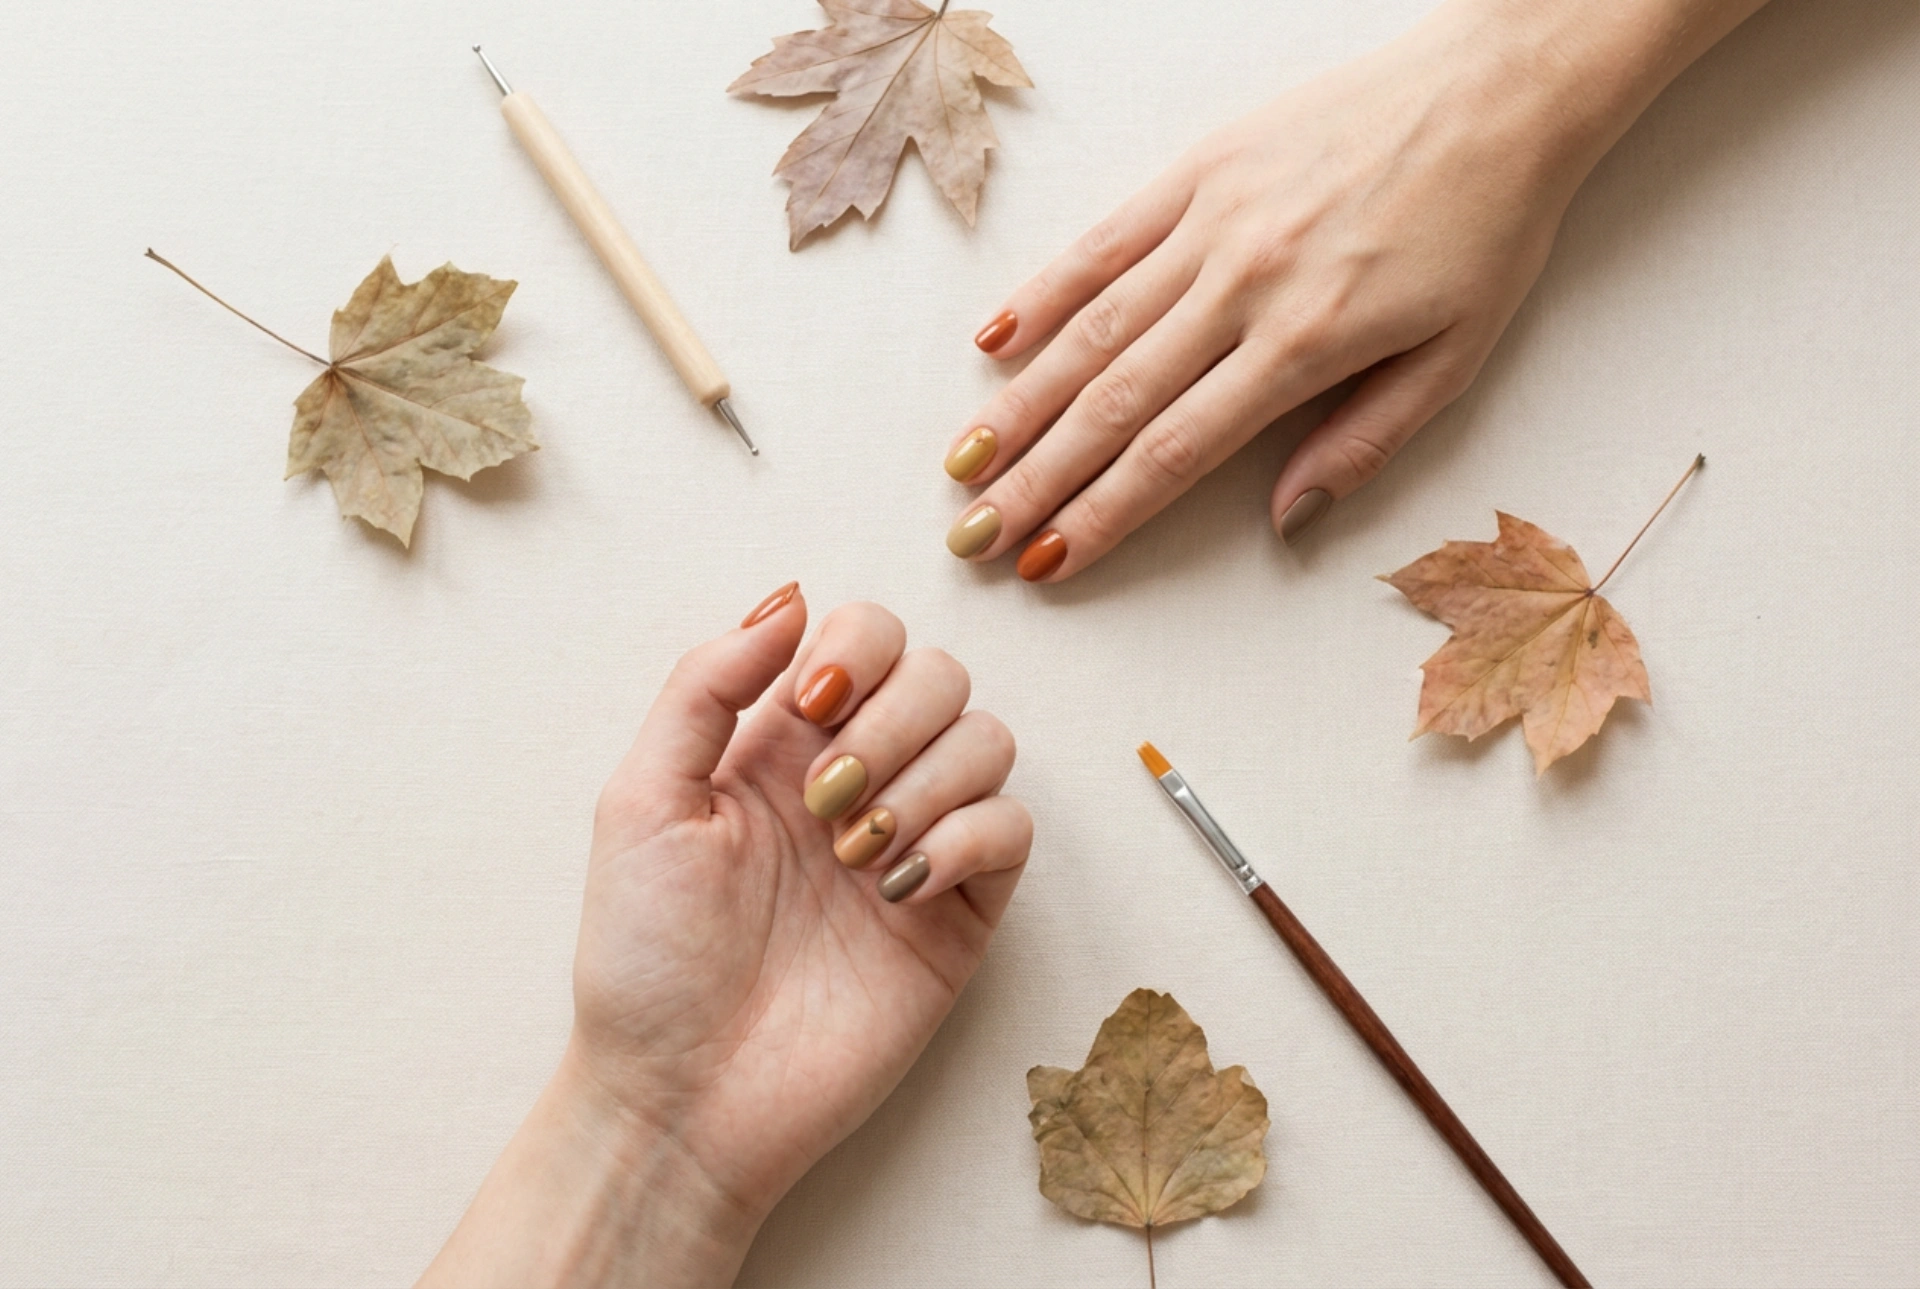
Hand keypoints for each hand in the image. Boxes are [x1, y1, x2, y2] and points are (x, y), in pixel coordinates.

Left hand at [421, 587, 1029, 1287]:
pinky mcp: (959, 912)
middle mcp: (861, 777)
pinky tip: (899, 886)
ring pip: (988, 740)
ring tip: (854, 854)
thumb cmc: (646, 957)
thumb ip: (705, 687)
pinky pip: (1011, 829)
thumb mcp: (642, 801)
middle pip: (939, 674)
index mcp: (783, 741)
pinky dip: (967, 837)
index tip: (808, 705)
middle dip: (892, 720)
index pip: (866, 636)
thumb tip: (788, 599)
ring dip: (927, 778)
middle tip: (824, 801)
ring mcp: (916, 841)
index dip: (856, 648)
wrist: (683, 1094)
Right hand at [943, 0, 1767, 580]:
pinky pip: (1103, 240)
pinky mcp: (1198, 169)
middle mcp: (1243, 285)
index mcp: (1306, 344)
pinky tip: (991, 342)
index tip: (1049, 561)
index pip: (1175, 451)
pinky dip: (1042, 292)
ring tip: (962, 462)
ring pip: (1091, 329)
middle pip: (1113, 403)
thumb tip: (1281, 523)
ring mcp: (1211, 221)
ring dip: (1018, 403)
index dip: (1104, 515)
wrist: (1499, 90)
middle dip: (1036, 480)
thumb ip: (1362, 444)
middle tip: (972, 536)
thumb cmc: (1487, 231)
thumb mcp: (1455, 359)